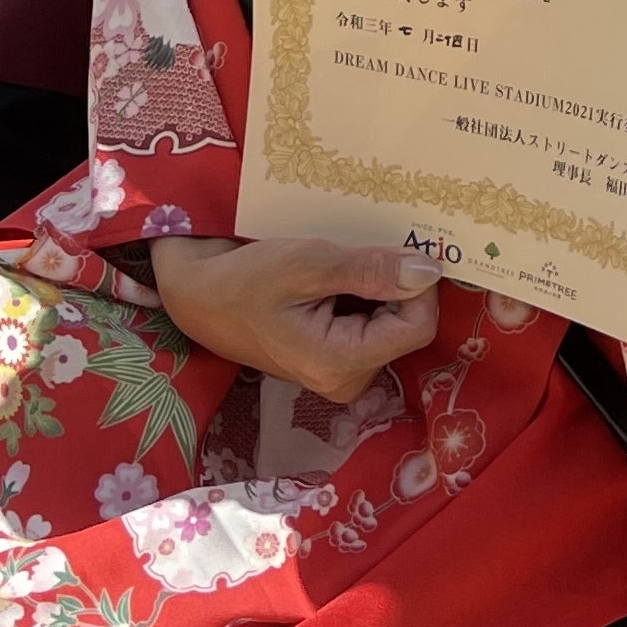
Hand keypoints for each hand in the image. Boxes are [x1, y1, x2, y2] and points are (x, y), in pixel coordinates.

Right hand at [149, 234, 442, 397]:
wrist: (198, 298)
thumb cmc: (243, 280)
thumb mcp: (305, 263)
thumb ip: (369, 270)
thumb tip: (428, 272)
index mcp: (340, 365)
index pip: (417, 327)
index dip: (418, 285)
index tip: (398, 247)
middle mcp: (348, 379)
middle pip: (406, 325)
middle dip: (396, 284)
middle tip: (363, 249)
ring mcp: (342, 373)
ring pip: (391, 322)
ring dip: (379, 287)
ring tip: (344, 261)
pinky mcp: (336, 360)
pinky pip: (371, 324)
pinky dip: (364, 296)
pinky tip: (337, 275)